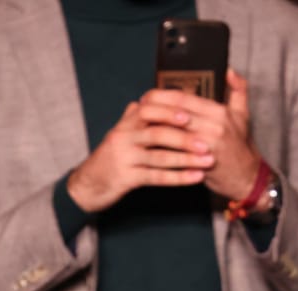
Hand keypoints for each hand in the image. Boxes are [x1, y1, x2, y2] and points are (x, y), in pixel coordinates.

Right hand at [65, 97, 217, 213]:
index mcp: (126, 124)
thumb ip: (133, 118)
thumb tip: (145, 99)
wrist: (88, 184)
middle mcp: (123, 137)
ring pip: (159, 156)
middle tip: (208, 141)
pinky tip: (196, 178)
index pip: (148, 109)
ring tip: (209, 160)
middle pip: (157, 132)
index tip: (192, 114)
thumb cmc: (111, 158)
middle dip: (185, 137)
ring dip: (187, 158)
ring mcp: (124, 158)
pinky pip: (156, 177)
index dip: (170, 111)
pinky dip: (178, 177)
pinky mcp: (126, 178)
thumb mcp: (120, 134)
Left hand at [137, 70, 261, 203]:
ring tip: (139, 125)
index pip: (183, 97)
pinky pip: (175, 151)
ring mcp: (207, 144)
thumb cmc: (241, 148)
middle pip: (174, 112)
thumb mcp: (243, 116)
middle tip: (138, 109)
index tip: (147, 96)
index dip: (161, 95)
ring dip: (153, 127)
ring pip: (172, 130)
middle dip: (152, 109)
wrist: (248, 179)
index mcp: (219, 112)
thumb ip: (238, 91)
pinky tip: (149, 144)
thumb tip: (230, 71)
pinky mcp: (201, 161)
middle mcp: (214, 125)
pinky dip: (160, 146)